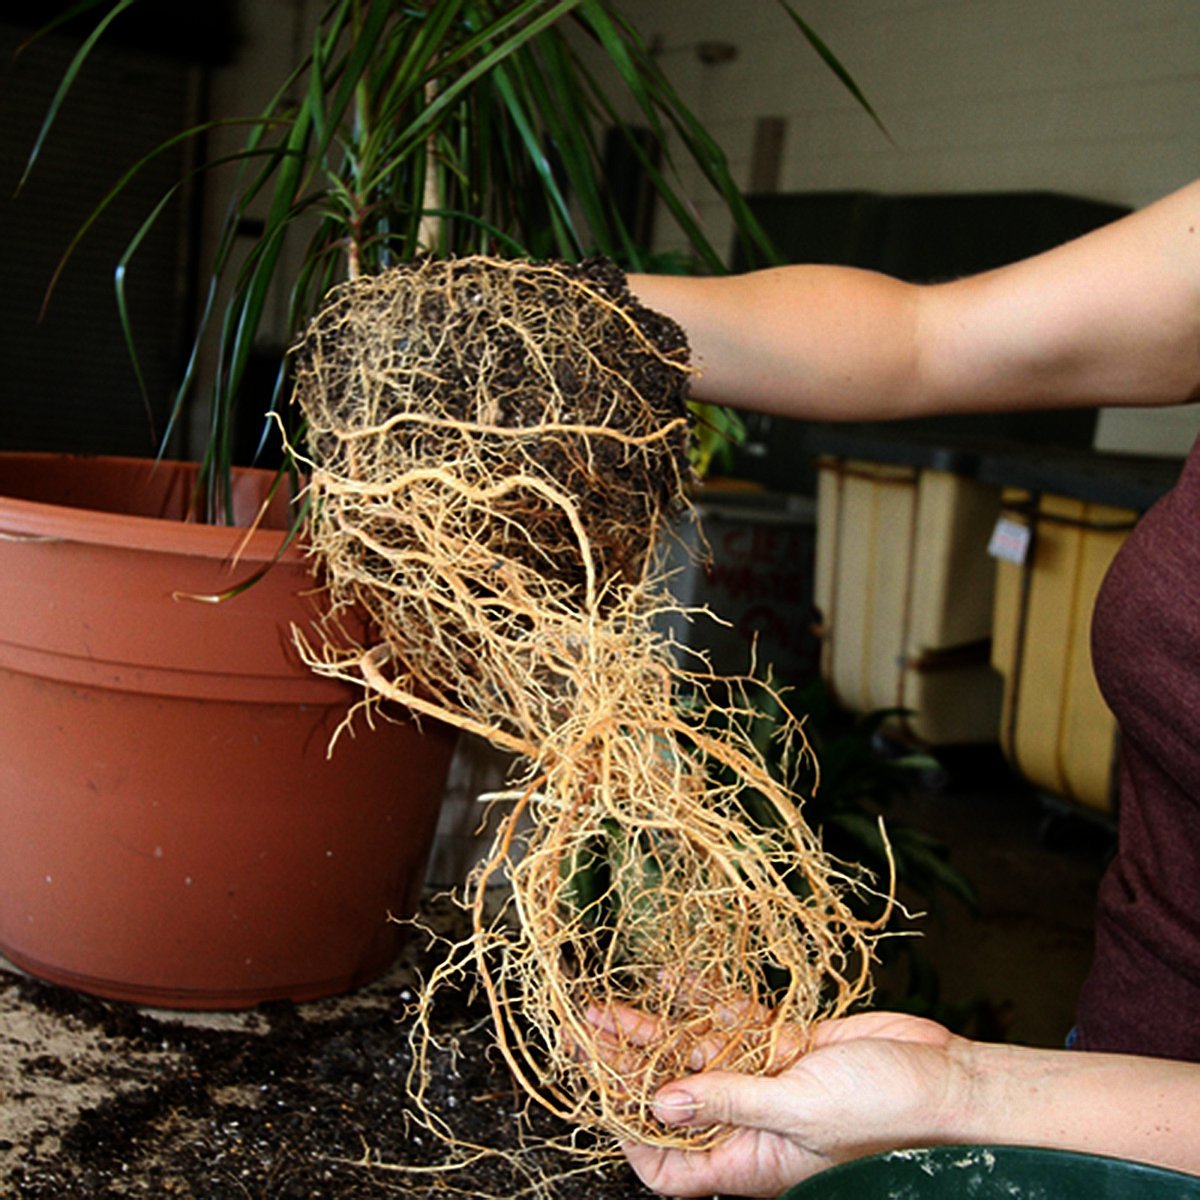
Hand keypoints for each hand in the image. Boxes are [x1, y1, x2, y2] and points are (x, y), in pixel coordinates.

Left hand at [621, 1011, 964, 1198]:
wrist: (944, 1081)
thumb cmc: (883, 1115)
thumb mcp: (798, 1111)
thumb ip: (728, 1101)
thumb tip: (659, 1105)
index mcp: (748, 1161)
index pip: (669, 1165)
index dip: (630, 1133)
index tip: (597, 1093)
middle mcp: (748, 1122)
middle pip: (670, 1096)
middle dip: (625, 1066)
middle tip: (584, 1033)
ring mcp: (764, 1079)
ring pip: (693, 1054)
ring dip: (651, 1029)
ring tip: (606, 1005)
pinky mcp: (784, 1043)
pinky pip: (732, 1022)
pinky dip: (701, 1002)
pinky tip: (666, 982)